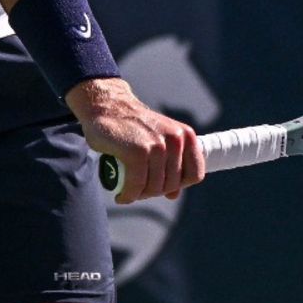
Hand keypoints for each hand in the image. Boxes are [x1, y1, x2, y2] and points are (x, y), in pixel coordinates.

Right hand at [67, 77, 204, 203]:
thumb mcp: (159, 140)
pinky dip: (128, 195)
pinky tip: (122, 196)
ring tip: (129, 191)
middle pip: (172, 185)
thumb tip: (174, 195)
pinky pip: (136, 186)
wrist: (107, 107)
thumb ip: (170, 164)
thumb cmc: (132, 126)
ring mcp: (158, 145)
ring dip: (139, 195)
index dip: (178, 186)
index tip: (162, 186)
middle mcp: (175, 139)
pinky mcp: (138, 151)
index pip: (195, 175)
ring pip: (154, 188)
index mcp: (186, 135)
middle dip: (154, 192)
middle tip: (138, 188)